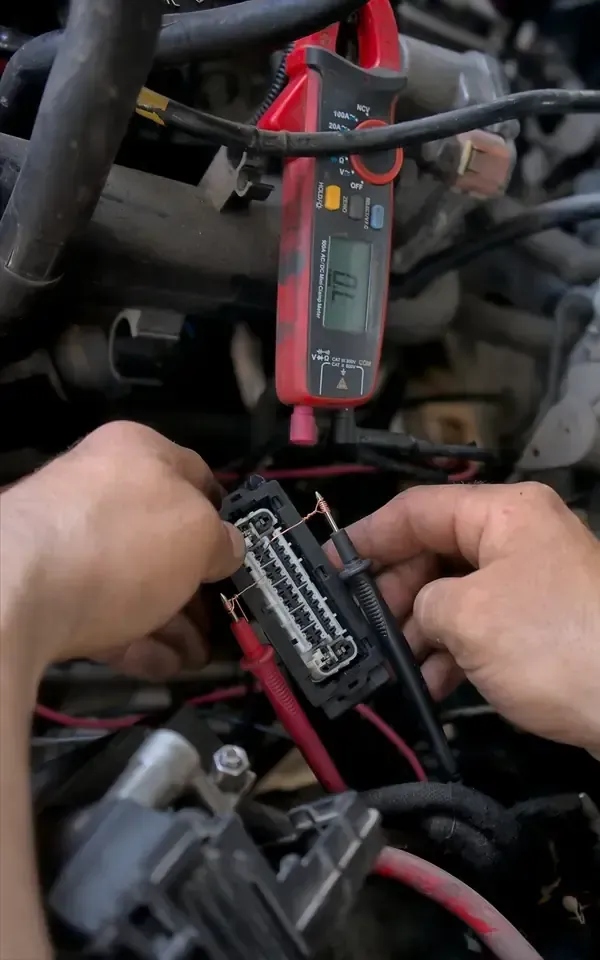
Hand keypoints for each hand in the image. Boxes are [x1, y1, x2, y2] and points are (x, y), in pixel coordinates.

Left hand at [0, 422, 244, 681]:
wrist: (16, 590)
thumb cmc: (124, 541)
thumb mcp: (199, 533)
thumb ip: (222, 540)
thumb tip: (225, 549)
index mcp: (137, 451)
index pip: (197, 474)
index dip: (226, 515)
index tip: (243, 553)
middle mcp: (100, 488)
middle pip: (164, 536)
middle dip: (198, 584)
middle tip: (225, 617)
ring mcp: (69, 540)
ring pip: (135, 580)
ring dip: (174, 621)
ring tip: (201, 657)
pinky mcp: (46, 589)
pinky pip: (103, 611)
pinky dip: (137, 638)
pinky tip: (165, 666)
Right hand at [341, 483, 599, 750]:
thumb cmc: (558, 645)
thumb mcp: (466, 616)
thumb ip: (423, 603)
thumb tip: (421, 613)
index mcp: (505, 513)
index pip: (419, 508)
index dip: (370, 535)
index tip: (334, 563)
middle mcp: (520, 537)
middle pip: (437, 551)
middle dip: (397, 592)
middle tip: (364, 626)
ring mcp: (535, 579)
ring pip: (457, 591)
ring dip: (422, 629)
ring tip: (396, 664)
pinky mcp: (544, 621)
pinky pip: (483, 623)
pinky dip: (455, 649)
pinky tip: (434, 681)